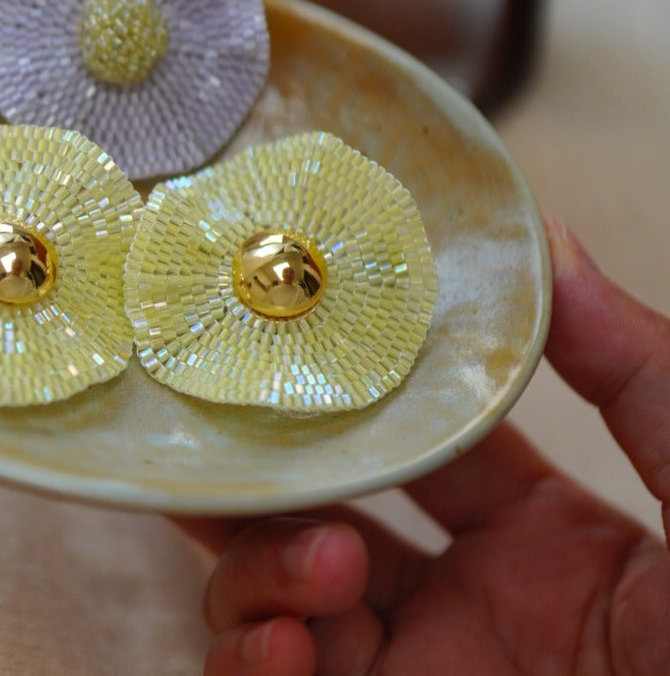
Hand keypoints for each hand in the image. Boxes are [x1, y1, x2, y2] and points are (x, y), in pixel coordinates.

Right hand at [186, 218, 669, 674]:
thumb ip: (636, 368)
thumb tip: (545, 237)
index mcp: (537, 533)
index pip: (410, 442)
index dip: (351, 394)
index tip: (289, 342)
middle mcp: (462, 603)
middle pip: (317, 513)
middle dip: (264, 477)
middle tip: (238, 445)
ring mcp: (416, 674)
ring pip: (275, 598)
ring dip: (262, 567)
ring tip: (323, 568)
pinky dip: (249, 661)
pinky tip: (280, 647)